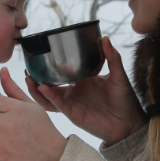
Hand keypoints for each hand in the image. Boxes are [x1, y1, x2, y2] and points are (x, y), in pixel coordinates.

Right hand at [25, 37, 146, 143]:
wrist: (130, 123)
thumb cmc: (125, 100)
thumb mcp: (118, 75)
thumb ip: (112, 57)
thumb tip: (105, 38)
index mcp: (82, 81)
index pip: (63, 72)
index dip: (51, 65)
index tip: (41, 54)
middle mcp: (74, 92)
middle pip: (50, 84)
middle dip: (37, 77)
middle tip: (29, 67)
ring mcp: (72, 103)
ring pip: (48, 97)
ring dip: (37, 89)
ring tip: (29, 78)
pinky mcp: (73, 114)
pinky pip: (58, 105)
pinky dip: (49, 96)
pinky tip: (43, 87)